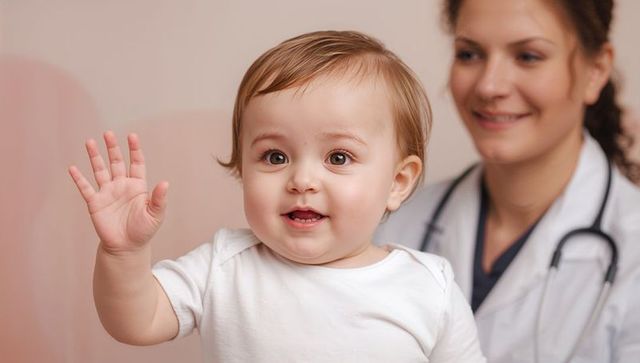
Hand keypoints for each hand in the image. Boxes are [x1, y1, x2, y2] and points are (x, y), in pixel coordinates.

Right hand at [69, 131, 167, 253]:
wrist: (127, 247)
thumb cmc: (143, 230)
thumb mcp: (155, 214)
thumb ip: (159, 199)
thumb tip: (165, 183)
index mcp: (138, 186)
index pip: (136, 163)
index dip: (134, 149)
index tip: (132, 136)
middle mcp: (121, 185)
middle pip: (116, 162)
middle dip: (112, 148)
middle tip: (108, 133)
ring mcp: (107, 192)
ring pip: (100, 170)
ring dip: (95, 157)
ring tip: (90, 142)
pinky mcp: (95, 203)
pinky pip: (86, 188)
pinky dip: (79, 178)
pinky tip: (73, 168)